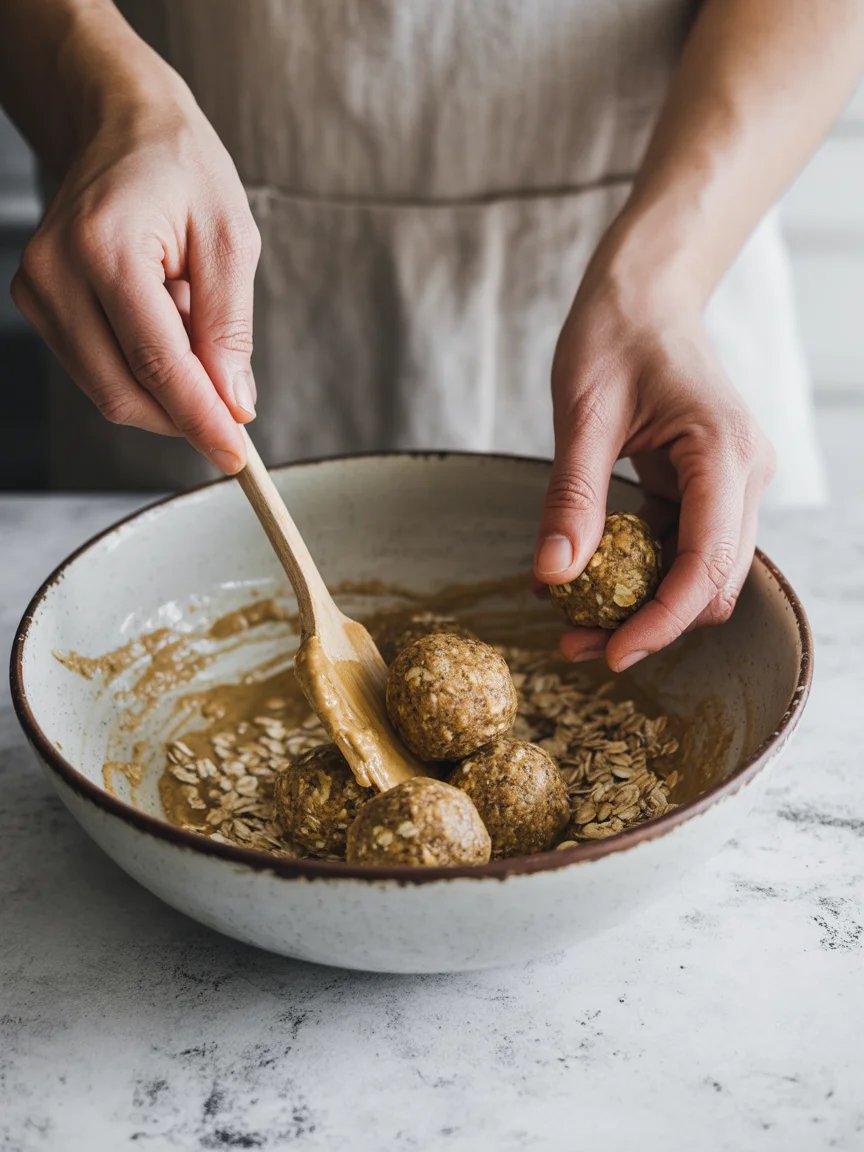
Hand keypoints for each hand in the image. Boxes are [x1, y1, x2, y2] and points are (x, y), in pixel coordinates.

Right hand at [11, 67, 258, 472]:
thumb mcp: (231, 238)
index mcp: (105, 248)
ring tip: (192, 325)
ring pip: (109, 391)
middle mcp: (55, 274)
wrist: (123, 127)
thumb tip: (233, 405)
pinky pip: (99, 370)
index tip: (237, 456)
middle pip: (124, 392)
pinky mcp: (38, 305)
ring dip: (165, 389)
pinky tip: (165, 323)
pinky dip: (143, 370)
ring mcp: (38, 292)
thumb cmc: (183, 171)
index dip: (200, 419)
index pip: (157, 365)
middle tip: (232, 409)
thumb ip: (230, 328)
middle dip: (183, 416)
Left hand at [533, 233, 775, 671]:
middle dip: (650, 624)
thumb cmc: (614, 333)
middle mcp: (744, 475)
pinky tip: (591, 579)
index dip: (661, 622)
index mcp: (724, 454)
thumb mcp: (582, 413)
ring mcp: (732, 484)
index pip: (708, 566)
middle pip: (713, 585)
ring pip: (702, 576)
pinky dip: (642, 575)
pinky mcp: (708, 488)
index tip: (609, 654)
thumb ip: (572, 497)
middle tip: (577, 645)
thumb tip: (554, 579)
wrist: (645, 292)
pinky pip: (683, 550)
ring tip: (576, 622)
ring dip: (646, 607)